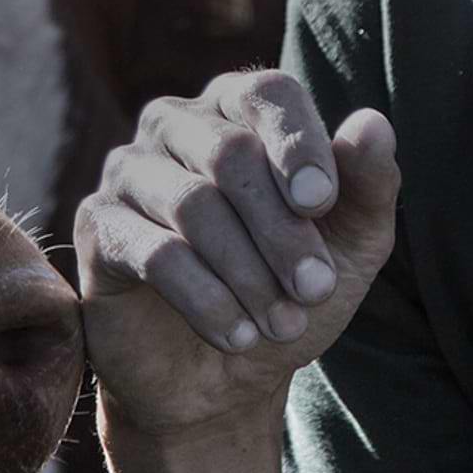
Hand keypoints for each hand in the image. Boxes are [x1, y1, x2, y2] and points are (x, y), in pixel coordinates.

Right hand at [74, 70, 400, 440]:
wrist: (225, 379)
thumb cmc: (290, 292)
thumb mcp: (352, 246)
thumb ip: (368, 184)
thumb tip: (373, 123)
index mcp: (238, 110)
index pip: (267, 93)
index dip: (299, 143)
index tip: (322, 204)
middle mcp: (176, 125)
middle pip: (232, 153)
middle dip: (282, 230)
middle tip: (315, 289)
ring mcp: (129, 172)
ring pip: (193, 205)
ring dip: (250, 274)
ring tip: (282, 324)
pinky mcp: (99, 228)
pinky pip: (154, 254)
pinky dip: (208, 301)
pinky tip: (238, 336)